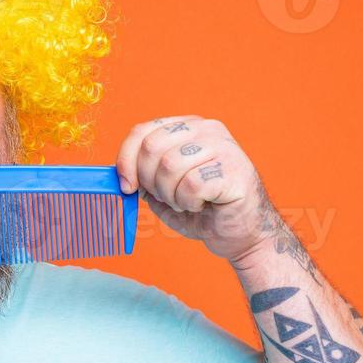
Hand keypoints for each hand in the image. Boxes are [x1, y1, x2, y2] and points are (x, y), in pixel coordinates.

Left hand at [114, 115, 274, 262]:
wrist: (241, 235)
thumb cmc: (204, 211)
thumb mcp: (163, 189)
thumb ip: (143, 176)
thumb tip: (120, 172)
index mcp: (187, 128)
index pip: (143, 131)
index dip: (125, 160)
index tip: (126, 186)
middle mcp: (207, 129)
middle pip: (152, 147)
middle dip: (150, 182)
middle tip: (168, 198)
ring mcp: (223, 146)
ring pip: (169, 166)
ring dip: (171, 195)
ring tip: (189, 201)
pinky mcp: (234, 169)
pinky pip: (190, 184)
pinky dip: (189, 203)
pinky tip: (203, 205)